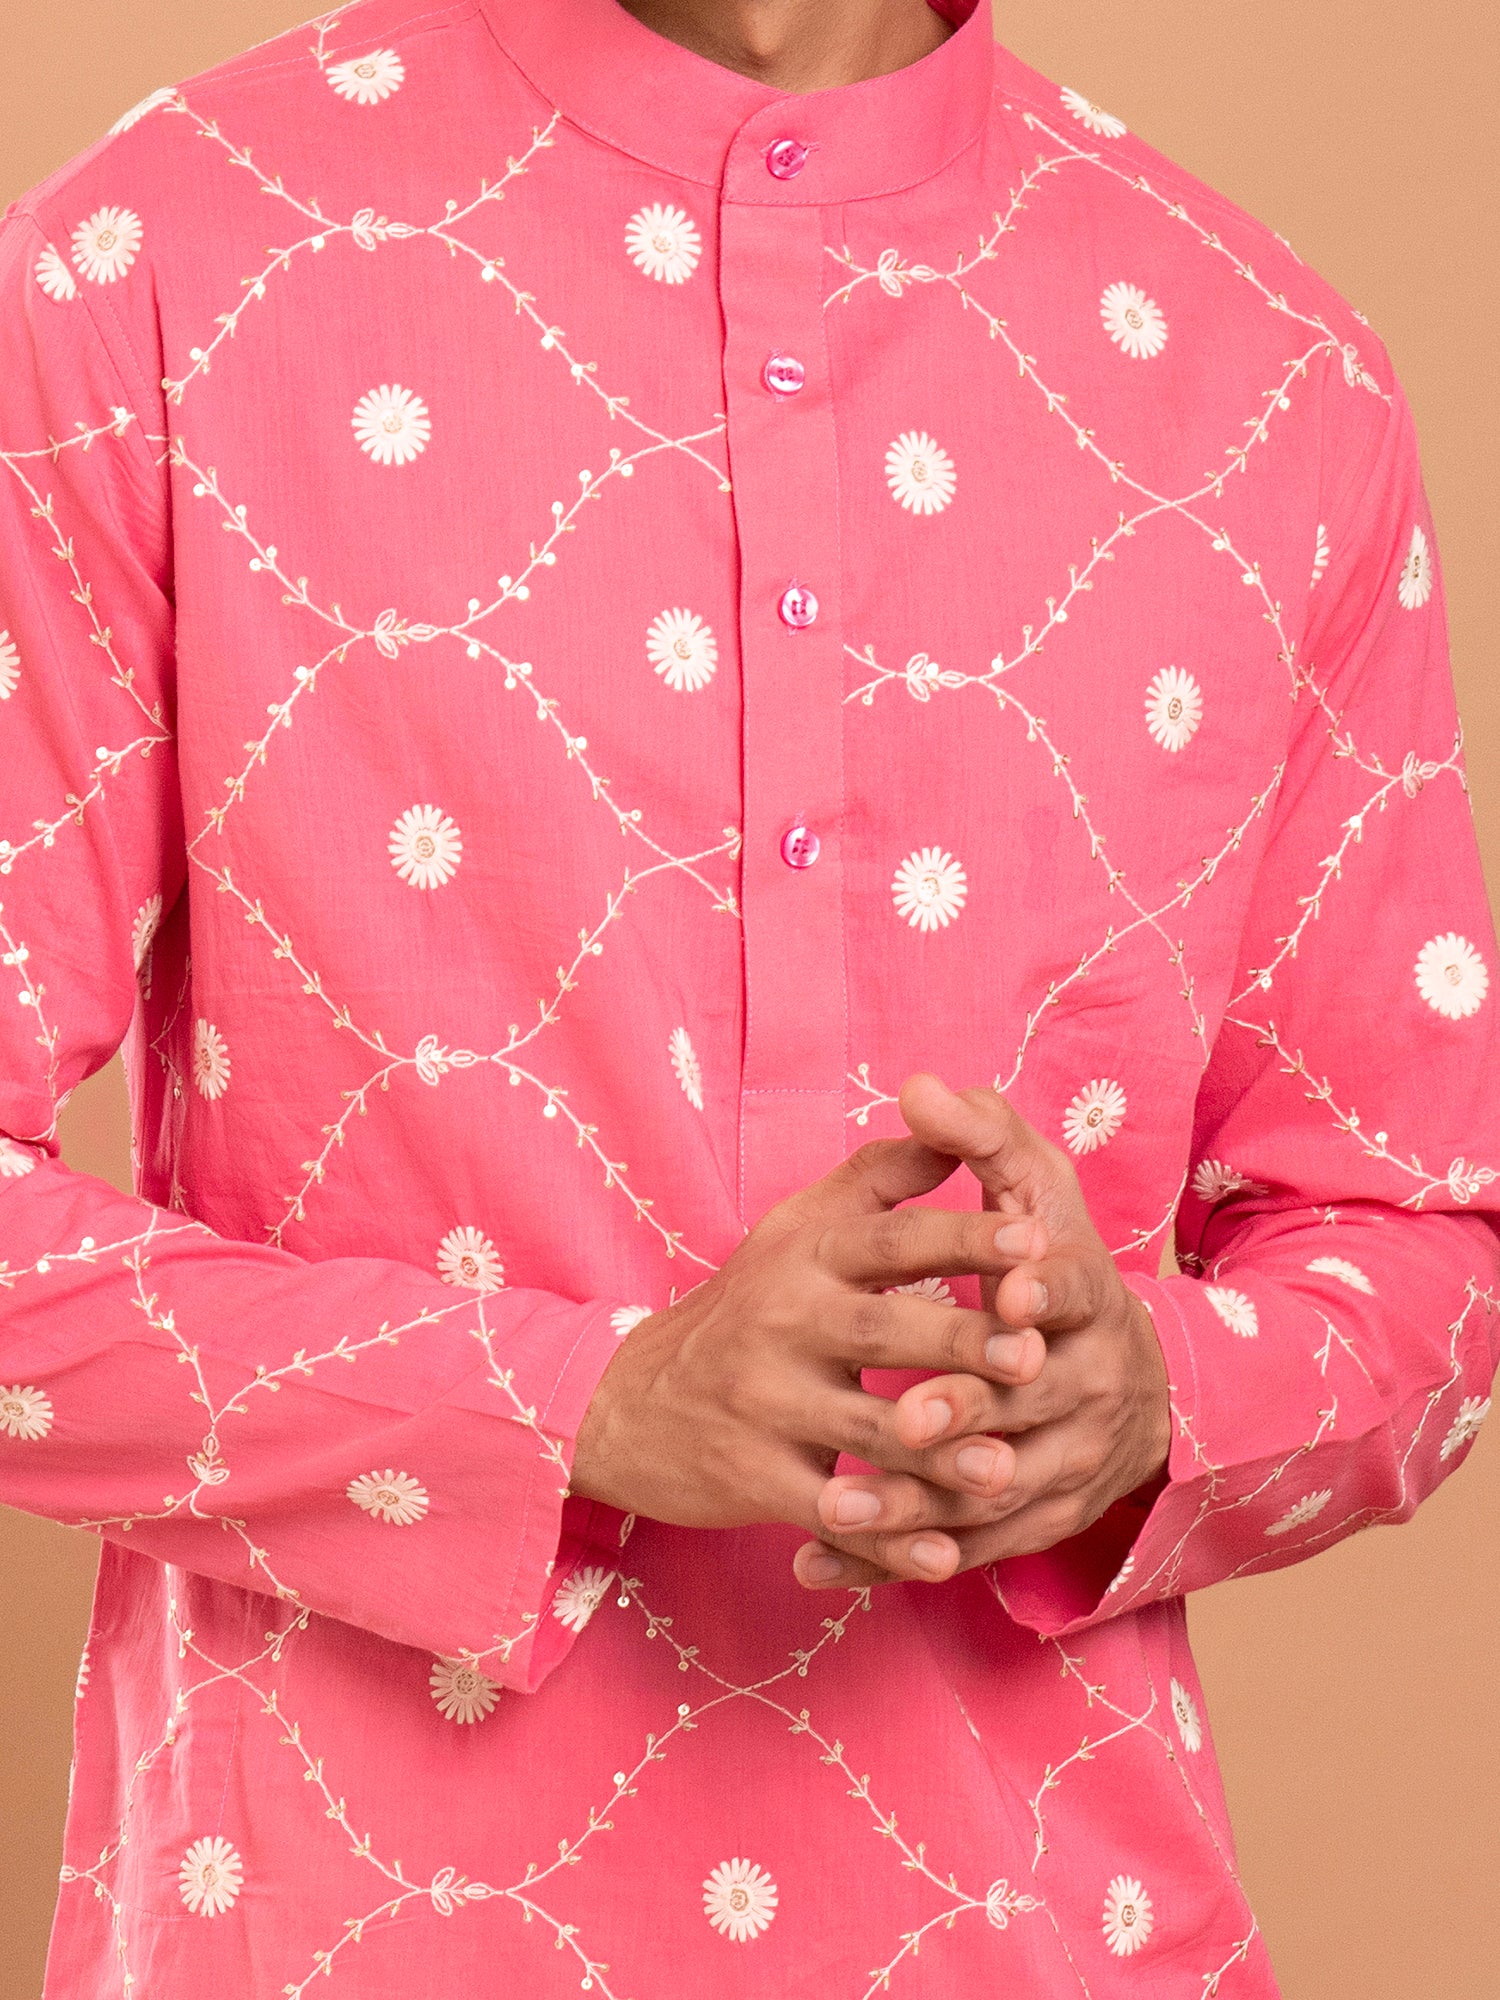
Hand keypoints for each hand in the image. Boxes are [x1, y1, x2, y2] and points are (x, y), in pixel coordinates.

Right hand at [570, 1135, 1049, 1580]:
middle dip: (962, 1343)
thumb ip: (879, 1178)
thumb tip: (954, 1127)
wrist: (630, 1403)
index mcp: (803, 1254)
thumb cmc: (745, 1307)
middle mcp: (781, 1319)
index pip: (890, 1237)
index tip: (1035, 1234)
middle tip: (1037, 1356)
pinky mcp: (751, 1476)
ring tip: (1005, 1469)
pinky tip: (943, 1555)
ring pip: (863, 1431)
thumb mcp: (796, 1228)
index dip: (962, 1234)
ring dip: (938, 1456)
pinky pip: (829, 1511)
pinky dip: (887, 1540)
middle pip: (882, 1331)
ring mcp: (763, 1402)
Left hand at [793, 1076, 1171, 1590]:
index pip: (1076, 1292)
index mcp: (1090, 1298)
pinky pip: (966, 1549)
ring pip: (994, 1492)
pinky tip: (820, 1560)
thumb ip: (980, 1137)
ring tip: (840, 1506)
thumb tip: (919, 1085)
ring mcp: (1069, 1462)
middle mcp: (1092, 1384)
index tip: (1009, 1293)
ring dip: (918, 1504)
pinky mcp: (1039, 1520)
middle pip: (1030, 1403)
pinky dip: (894, 1560)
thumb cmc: (1052, 1264)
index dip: (1044, 1294)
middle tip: (902, 1416)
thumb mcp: (1033, 1190)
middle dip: (968, 1409)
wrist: (1130, 1377)